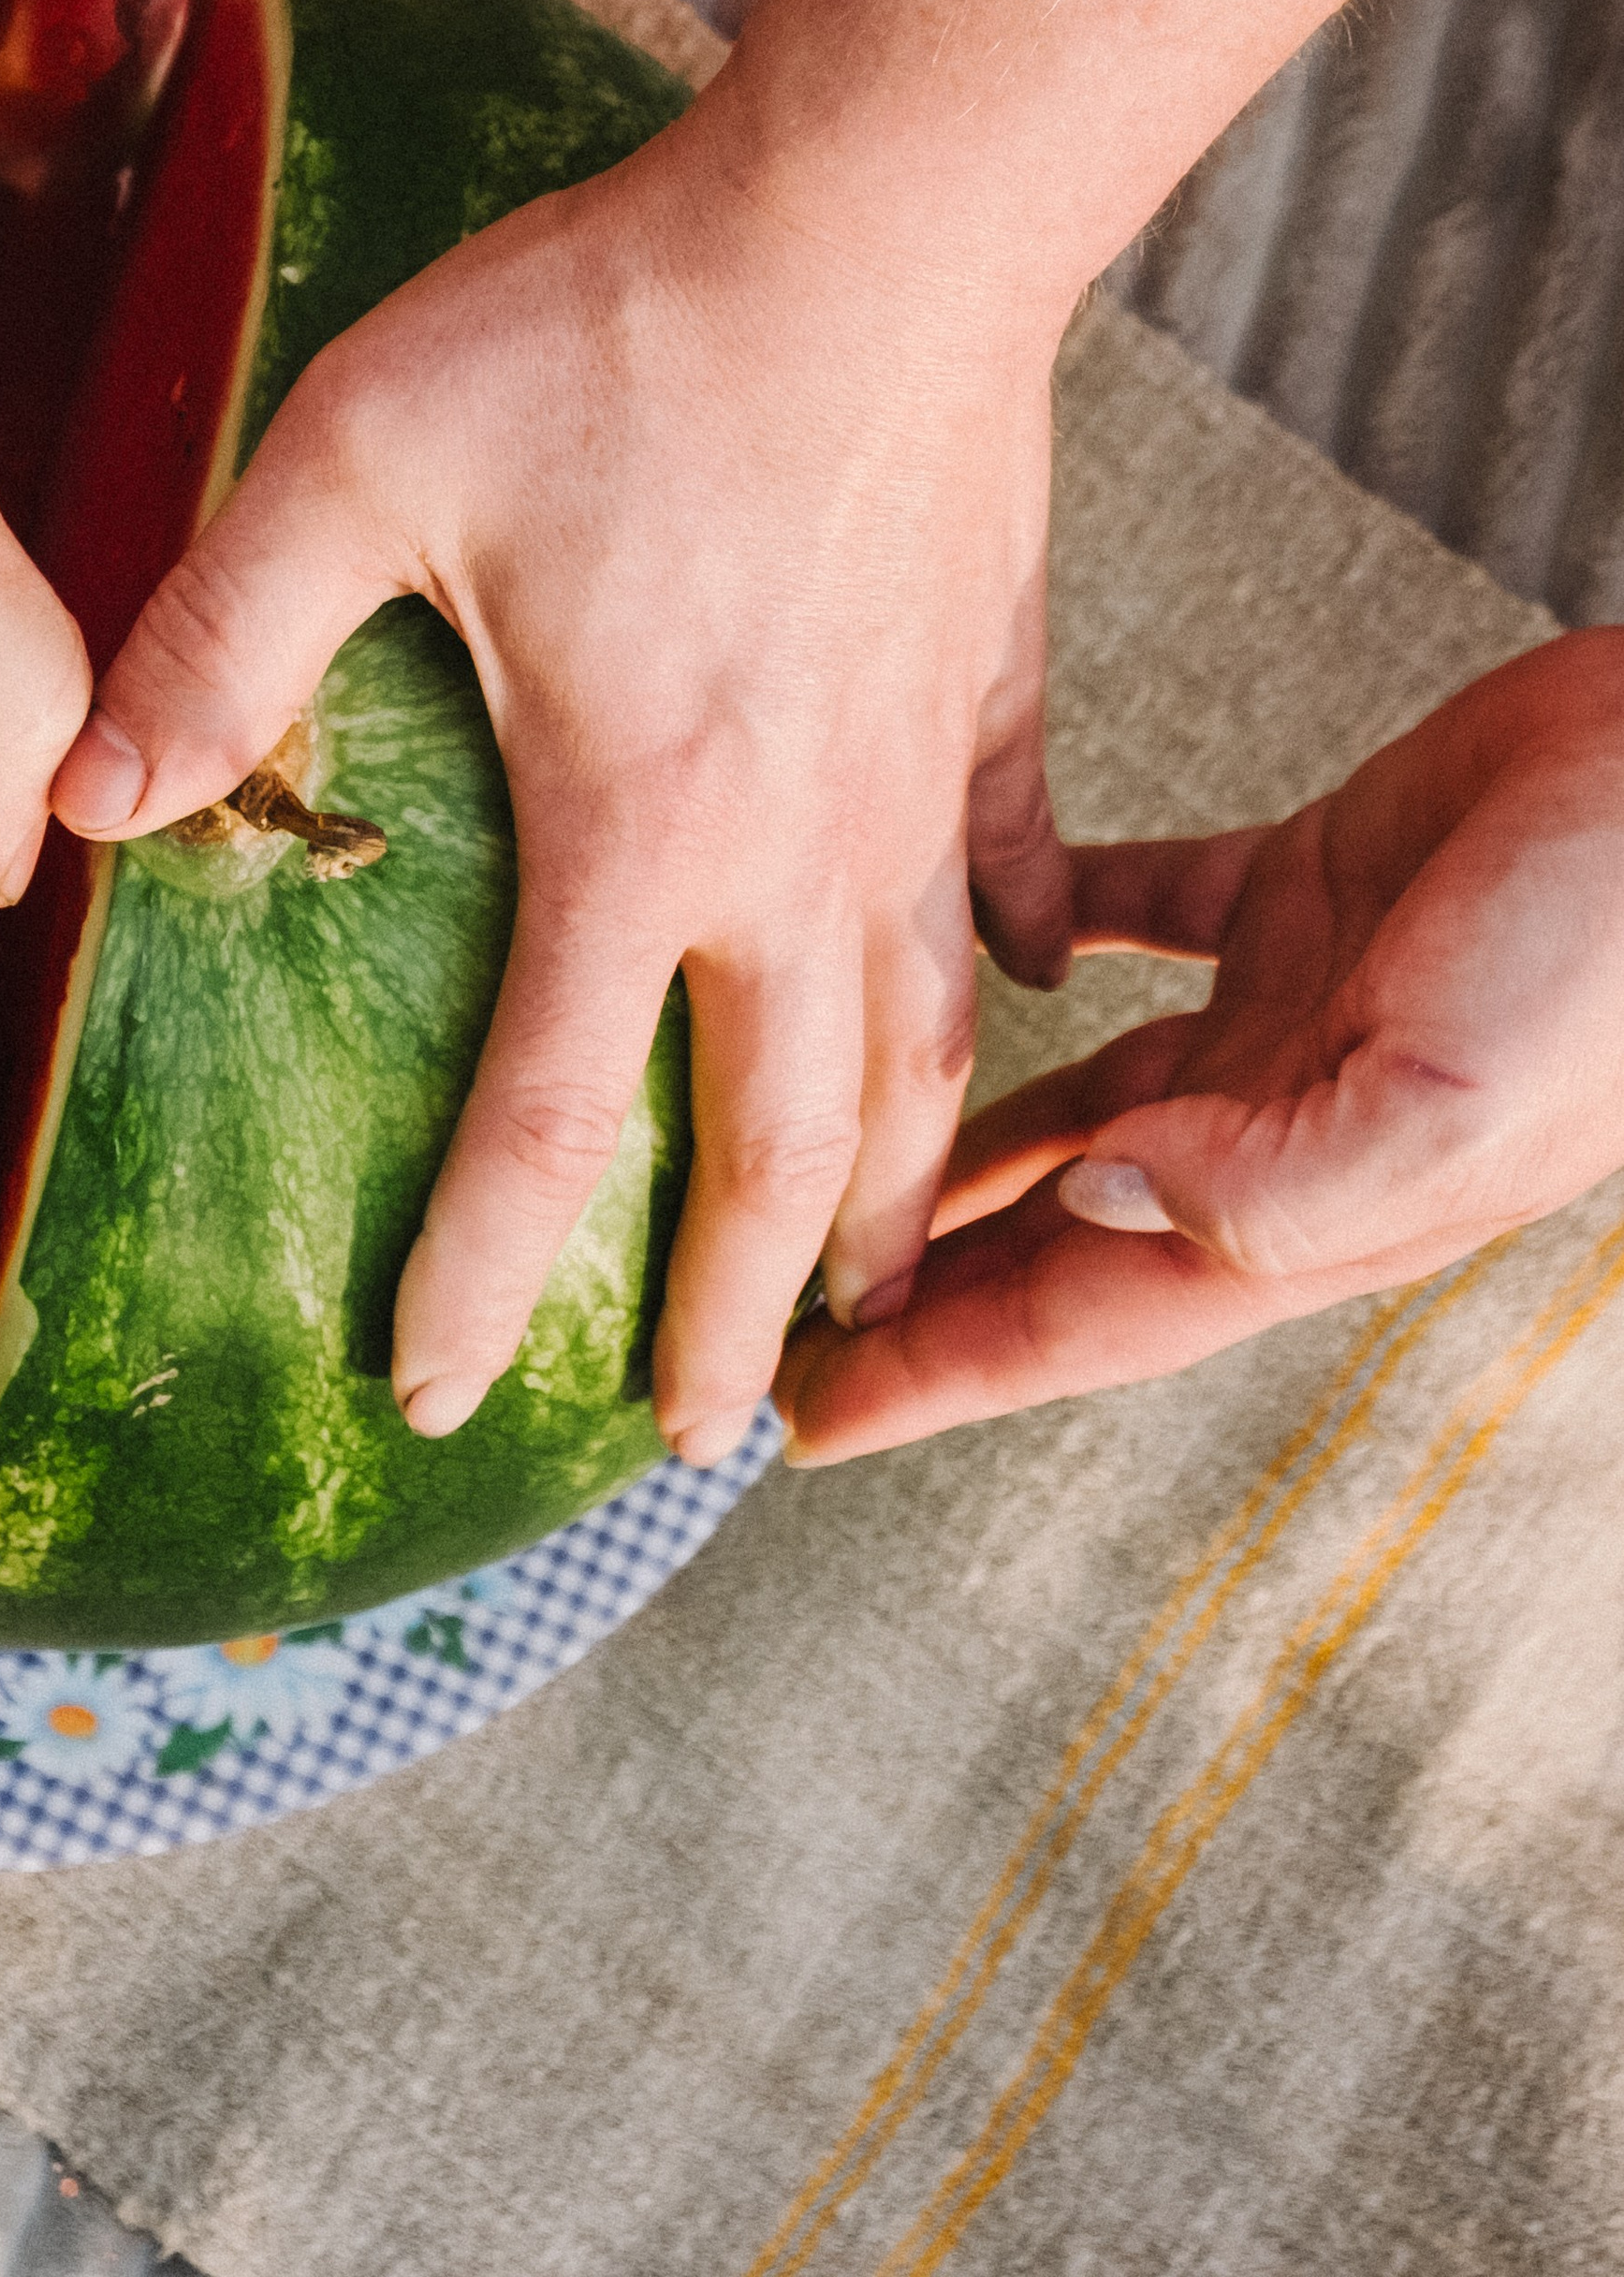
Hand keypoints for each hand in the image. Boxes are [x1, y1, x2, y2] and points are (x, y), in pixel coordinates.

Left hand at [52, 73, 1074, 1466]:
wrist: (871, 210)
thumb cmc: (617, 329)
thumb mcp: (361, 459)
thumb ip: (218, 638)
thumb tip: (91, 798)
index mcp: (638, 827)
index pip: (546, 1116)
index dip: (486, 1274)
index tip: (443, 1390)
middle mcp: (797, 850)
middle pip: (784, 1142)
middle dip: (742, 1308)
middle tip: (713, 1428)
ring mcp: (911, 782)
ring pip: (926, 1048)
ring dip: (894, 1188)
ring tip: (872, 1285)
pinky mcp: (984, 691)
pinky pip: (1010, 868)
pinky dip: (1012, 955)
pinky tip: (1024, 989)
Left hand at [775, 632, 1623, 1462]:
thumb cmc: (1611, 952)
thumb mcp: (1449, 1104)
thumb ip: (1272, 1177)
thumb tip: (1094, 1197)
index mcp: (1315, 1208)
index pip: (1080, 1318)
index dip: (936, 1374)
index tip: (795, 1418)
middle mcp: (1287, 1128)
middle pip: (1055, 1226)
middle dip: (914, 1272)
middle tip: (765, 1293)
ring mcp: (1297, 1011)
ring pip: (1084, 1089)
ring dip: (960, 1119)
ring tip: (826, 1136)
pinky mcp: (1310, 885)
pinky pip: (1146, 909)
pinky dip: (1056, 920)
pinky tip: (973, 924)